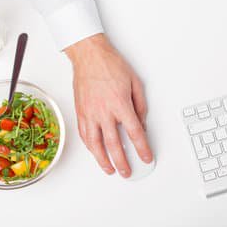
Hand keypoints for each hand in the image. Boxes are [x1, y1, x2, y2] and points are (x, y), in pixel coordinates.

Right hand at [65, 34, 152, 177]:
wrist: (89, 55)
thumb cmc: (111, 65)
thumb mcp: (135, 83)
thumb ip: (140, 106)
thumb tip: (142, 123)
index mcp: (120, 105)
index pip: (134, 133)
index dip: (142, 148)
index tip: (146, 157)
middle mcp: (104, 112)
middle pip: (114, 144)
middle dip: (122, 162)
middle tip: (127, 171)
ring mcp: (90, 113)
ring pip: (95, 144)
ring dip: (103, 160)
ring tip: (109, 169)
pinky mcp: (80, 112)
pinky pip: (84, 134)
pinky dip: (90, 147)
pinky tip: (94, 152)